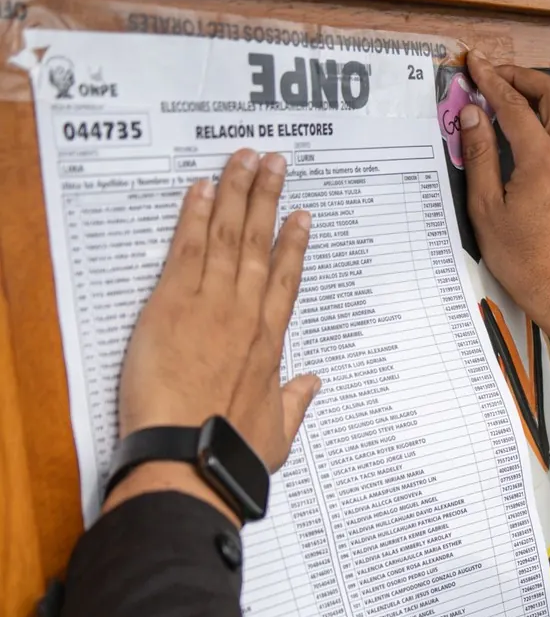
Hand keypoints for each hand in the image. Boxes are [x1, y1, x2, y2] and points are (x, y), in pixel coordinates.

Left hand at [104, 149, 318, 523]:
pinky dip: (195, 217)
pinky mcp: (171, 305)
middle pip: (260, 244)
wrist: (191, 457)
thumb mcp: (277, 432)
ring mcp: (210, 305)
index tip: (301, 215)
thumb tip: (311, 383)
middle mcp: (245, 315)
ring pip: (229, 236)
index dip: (295, 243)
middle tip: (274, 162)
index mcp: (270, 342)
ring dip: (236, 193)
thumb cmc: (234, 452)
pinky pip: (187, 250)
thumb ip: (294, 402)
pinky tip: (202, 189)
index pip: (287, 279)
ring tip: (244, 159)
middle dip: (267, 198)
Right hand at [461, 52, 549, 352]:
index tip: (473, 63)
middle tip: (495, 76)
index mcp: (542, 160)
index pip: (514, 105)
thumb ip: (480, 155)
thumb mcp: (486, 208)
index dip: (491, 80)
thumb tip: (474, 112)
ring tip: (519, 95)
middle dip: (523, 77)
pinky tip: (549, 124)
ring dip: (548, 92)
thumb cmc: (523, 259)